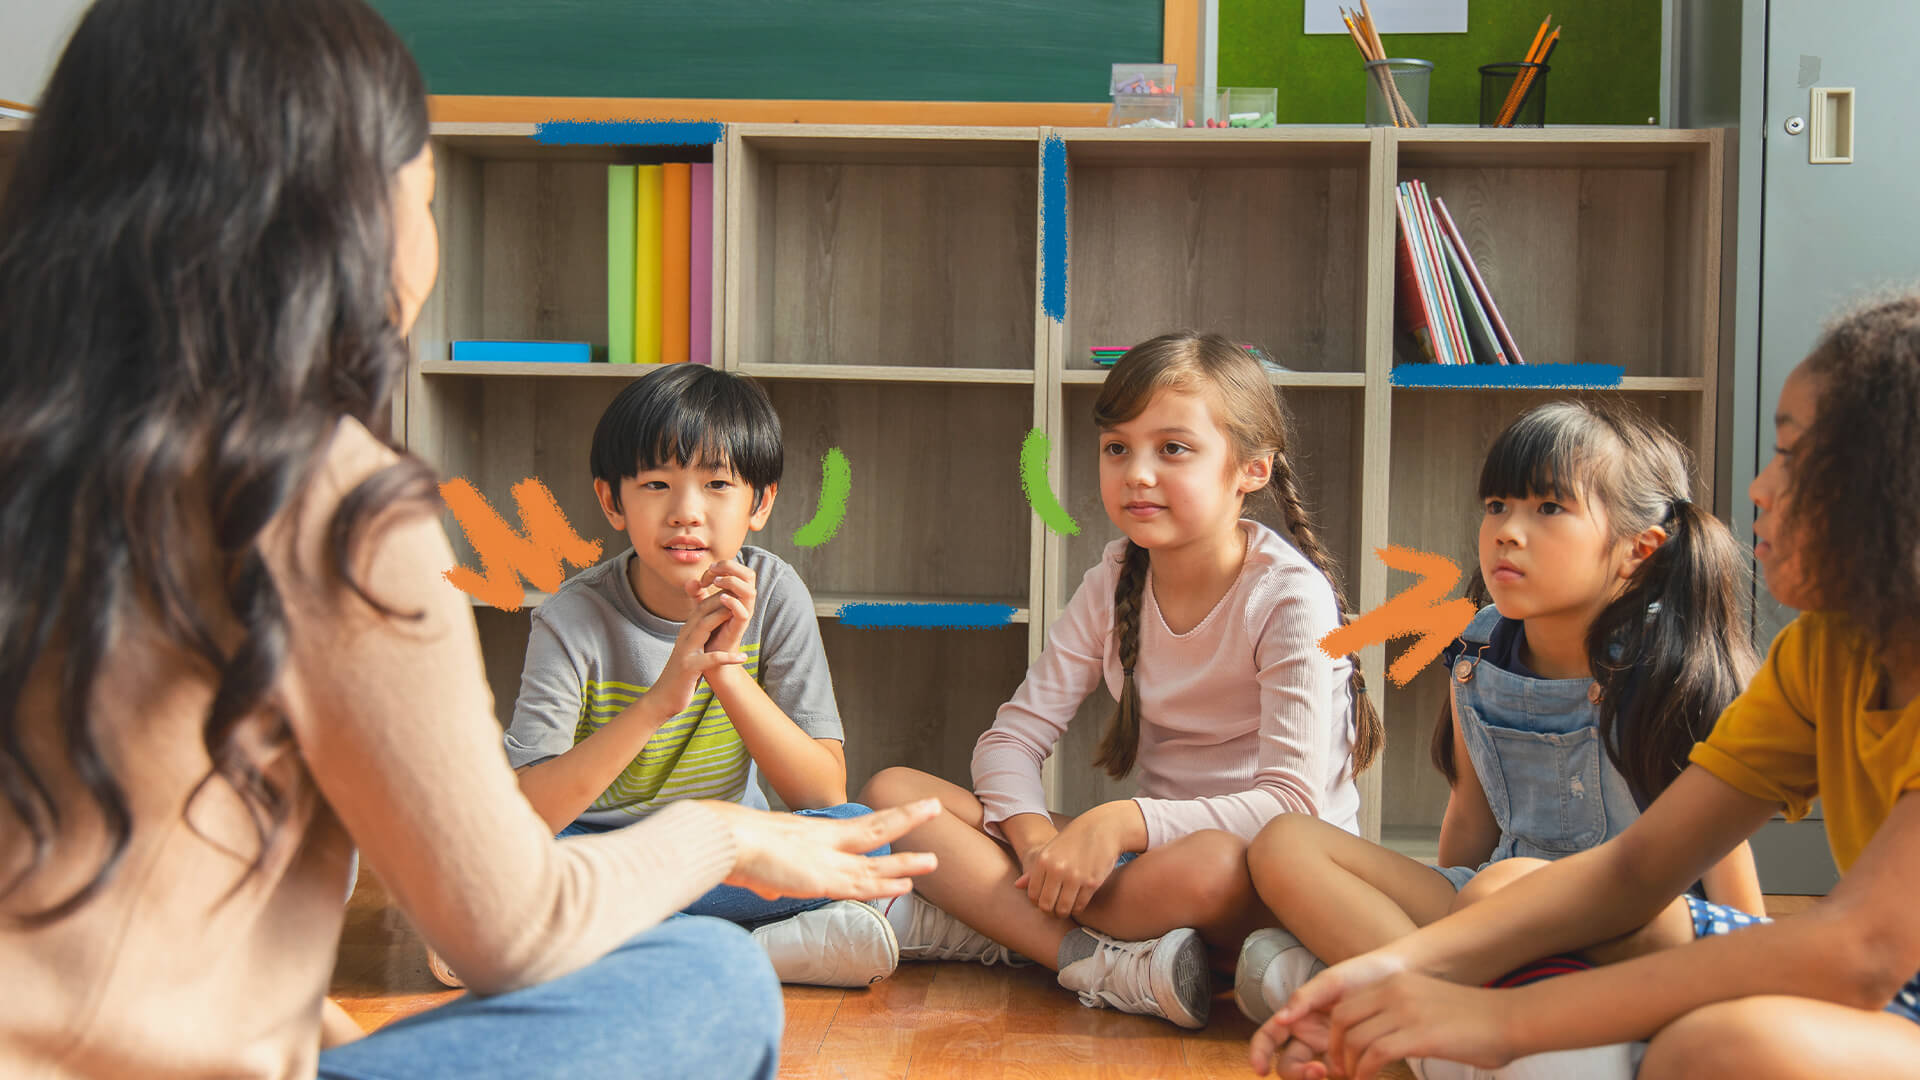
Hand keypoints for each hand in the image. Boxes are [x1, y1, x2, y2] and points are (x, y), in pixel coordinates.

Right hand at [652, 589, 752, 712]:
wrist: (662, 699)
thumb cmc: (681, 675)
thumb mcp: (690, 651)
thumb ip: (699, 636)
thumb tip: (713, 623)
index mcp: (686, 633)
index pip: (702, 608)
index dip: (718, 597)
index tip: (735, 589)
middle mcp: (684, 638)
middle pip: (702, 612)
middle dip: (721, 600)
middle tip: (740, 592)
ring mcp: (685, 652)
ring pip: (703, 628)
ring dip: (721, 618)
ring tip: (740, 614)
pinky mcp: (689, 669)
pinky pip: (710, 660)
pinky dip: (727, 658)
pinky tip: (743, 657)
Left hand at [687, 559, 755, 657]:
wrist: (710, 654)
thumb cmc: (709, 630)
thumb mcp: (702, 608)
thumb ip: (697, 594)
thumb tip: (690, 580)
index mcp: (738, 594)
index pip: (739, 570)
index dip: (724, 565)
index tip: (707, 572)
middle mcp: (744, 601)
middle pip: (749, 575)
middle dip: (731, 567)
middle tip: (713, 571)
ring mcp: (744, 613)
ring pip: (750, 591)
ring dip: (732, 582)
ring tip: (716, 583)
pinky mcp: (740, 627)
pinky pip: (744, 612)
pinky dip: (733, 603)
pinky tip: (721, 598)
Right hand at [706, 798, 940, 900]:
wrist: (726, 839)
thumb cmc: (733, 848)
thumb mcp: (758, 867)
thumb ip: (772, 880)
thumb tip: (772, 889)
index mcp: (813, 834)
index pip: (857, 828)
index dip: (881, 824)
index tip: (901, 819)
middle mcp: (826, 841)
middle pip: (877, 826)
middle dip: (906, 818)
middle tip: (934, 805)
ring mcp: (827, 860)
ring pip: (877, 859)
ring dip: (907, 862)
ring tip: (934, 860)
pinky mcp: (822, 880)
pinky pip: (861, 884)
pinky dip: (884, 885)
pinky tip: (906, 886)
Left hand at [1011, 812, 1122, 917]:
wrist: (1101, 828)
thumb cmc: (1074, 840)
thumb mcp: (1050, 850)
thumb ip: (1034, 870)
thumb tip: (1017, 886)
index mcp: (1042, 860)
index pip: (1033, 894)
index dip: (1037, 903)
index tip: (1044, 902)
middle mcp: (1057, 869)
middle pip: (1046, 905)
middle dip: (1049, 912)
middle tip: (1054, 910)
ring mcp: (1075, 877)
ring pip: (1063, 909)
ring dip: (1063, 913)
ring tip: (1065, 909)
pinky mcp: (1092, 882)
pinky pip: (1080, 905)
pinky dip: (1077, 908)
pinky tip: (1077, 903)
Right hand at [1252, 950, 1406, 1076]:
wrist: (1398, 979)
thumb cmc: (1360, 975)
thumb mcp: (1330, 982)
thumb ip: (1303, 999)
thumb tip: (1279, 1018)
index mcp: (1297, 1018)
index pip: (1267, 1039)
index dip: (1258, 1054)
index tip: (1261, 1070)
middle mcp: (1310, 1037)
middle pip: (1289, 1066)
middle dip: (1297, 1074)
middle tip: (1319, 1072)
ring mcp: (1330, 1051)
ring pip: (1312, 1075)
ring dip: (1316, 1079)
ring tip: (1338, 1072)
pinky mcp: (1351, 1060)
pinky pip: (1339, 1076)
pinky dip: (1344, 1078)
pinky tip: (1357, 1072)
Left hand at [1265, 965, 1514, 1079]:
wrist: (1511, 1018)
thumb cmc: (1475, 1020)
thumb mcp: (1427, 1002)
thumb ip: (1401, 1012)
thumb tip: (1379, 1038)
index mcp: (1395, 983)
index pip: (1346, 1005)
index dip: (1335, 1034)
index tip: (1340, 1056)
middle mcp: (1394, 991)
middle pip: (1341, 1019)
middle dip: (1335, 1049)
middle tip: (1342, 1071)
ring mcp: (1405, 1011)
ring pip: (1354, 1038)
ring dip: (1349, 1065)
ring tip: (1355, 1079)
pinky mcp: (1418, 1034)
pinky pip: (1374, 1054)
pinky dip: (1365, 1071)